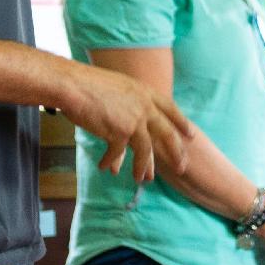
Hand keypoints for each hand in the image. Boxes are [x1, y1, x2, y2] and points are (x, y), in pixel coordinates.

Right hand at [61, 63, 193, 182]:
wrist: (74, 85)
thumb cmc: (89, 84)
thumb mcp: (120, 87)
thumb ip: (131, 102)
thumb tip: (132, 121)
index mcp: (146, 92)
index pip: (171, 109)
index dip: (181, 122)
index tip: (191, 135)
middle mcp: (145, 106)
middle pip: (167, 134)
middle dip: (176, 153)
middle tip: (182, 168)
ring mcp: (134, 120)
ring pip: (145, 150)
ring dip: (142, 167)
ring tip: (140, 180)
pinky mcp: (119, 133)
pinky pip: (117, 153)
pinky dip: (111, 161)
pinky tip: (104, 167)